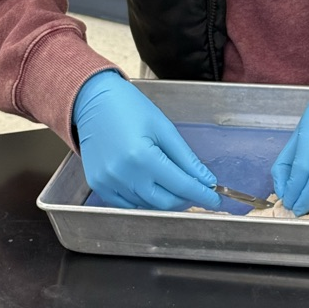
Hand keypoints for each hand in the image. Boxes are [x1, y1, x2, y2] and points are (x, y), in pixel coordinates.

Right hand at [72, 70, 221, 211]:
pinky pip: (128, 204)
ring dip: (166, 199)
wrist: (93, 101)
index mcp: (142, 156)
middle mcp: (123, 174)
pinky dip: (144, 200)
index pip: (181, 185)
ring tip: (175, 184)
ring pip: (147, 206)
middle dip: (186, 199)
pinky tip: (152, 185)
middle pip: (165, 202)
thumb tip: (206, 180)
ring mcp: (108, 183)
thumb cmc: (129, 107)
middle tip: (198, 190)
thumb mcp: (164, 128)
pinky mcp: (99, 185)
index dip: (202, 195)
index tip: (215, 200)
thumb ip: (186, 158)